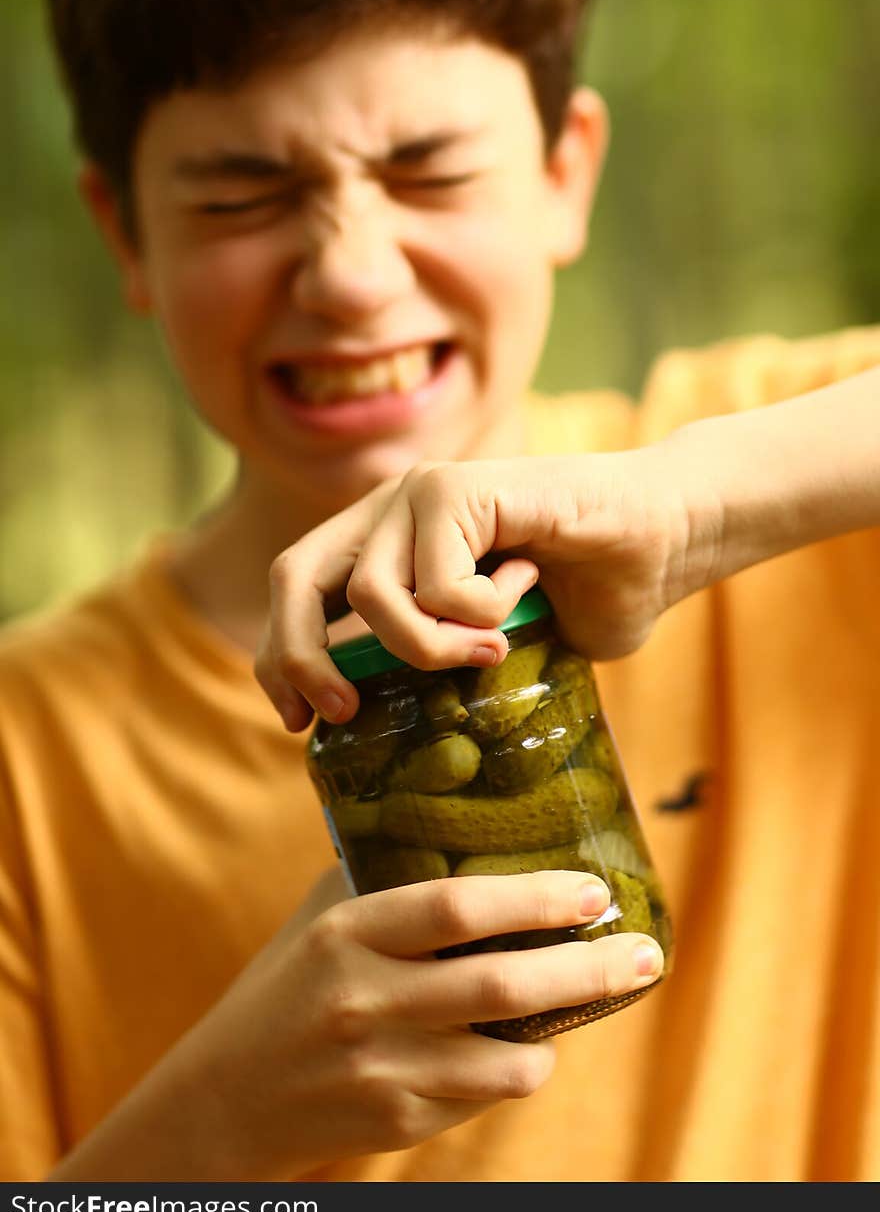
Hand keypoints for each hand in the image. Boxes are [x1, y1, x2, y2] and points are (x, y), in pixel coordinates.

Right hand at [182, 869, 662, 1176]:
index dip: (534, 897)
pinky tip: (521, 1043)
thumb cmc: (287, 988)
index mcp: (347, 934)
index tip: (593, 890)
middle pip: (502, 985)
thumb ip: (387, 880)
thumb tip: (472, 829)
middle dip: (589, 968)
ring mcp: (382, 1071)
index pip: (455, 907)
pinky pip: (485, 1096)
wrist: (226, 1098)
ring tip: (590, 998)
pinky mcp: (398, 1123)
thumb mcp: (321, 921)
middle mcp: (365, 1001)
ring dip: (562, 1030)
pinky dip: (517, 1067)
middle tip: (644, 951)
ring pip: (510, 1060)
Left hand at [256, 444, 711, 728]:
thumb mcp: (492, 644)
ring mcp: (422, 491)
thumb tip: (376, 726)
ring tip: (490, 650)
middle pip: (295, 577)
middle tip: (342, 715)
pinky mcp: (463, 485)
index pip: (298, 589)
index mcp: (387, 538)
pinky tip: (526, 586)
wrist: (666, 534)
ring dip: (429, 648)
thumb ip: (435, 662)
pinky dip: (482, 613)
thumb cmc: (590, 590)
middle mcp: (391, 507)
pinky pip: (440, 585)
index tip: (299, 720)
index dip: (283, 654)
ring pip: (371, 596)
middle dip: (304, 656)